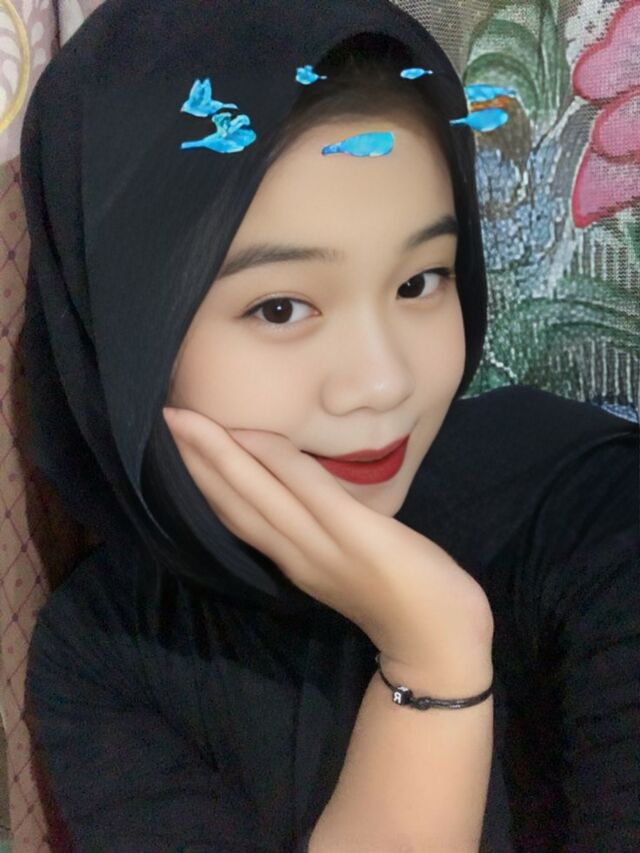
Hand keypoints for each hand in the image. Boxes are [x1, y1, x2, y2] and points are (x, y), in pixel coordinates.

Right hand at [163, 408, 493, 670]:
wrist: (440, 642)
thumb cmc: (402, 599)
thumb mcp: (346, 562)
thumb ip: (320, 532)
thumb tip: (304, 494)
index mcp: (293, 558)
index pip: (237, 514)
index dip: (205, 478)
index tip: (181, 444)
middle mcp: (295, 553)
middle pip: (233, 502)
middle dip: (197, 459)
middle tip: (165, 418)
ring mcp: (322, 545)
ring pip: (257, 496)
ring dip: (219, 456)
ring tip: (187, 422)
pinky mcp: (356, 535)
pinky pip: (310, 492)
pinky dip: (278, 463)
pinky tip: (254, 436)